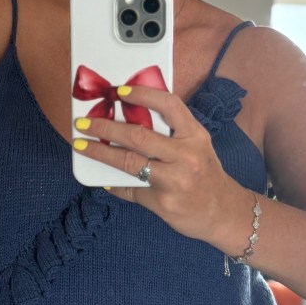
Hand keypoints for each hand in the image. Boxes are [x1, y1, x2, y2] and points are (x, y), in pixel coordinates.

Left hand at [73, 84, 237, 245]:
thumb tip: (129, 118)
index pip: (169, 105)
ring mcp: (174, 181)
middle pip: (138, 136)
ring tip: (81, 146)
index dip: (142, 94)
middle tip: (84, 123)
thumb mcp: (197, 146)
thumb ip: (171, 132)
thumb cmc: (205, 174)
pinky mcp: (163, 203)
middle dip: (105, 127)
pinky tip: (103, 179)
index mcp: (195, 136)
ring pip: (128, 162)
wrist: (224, 213)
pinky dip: (114, 184)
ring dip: (100, 153)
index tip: (118, 91)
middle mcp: (186, 156)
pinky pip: (131, 190)